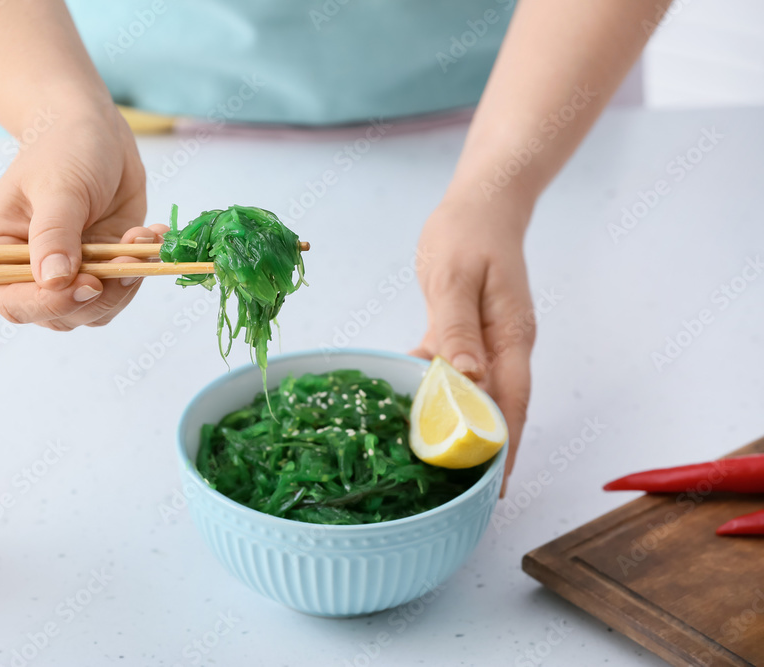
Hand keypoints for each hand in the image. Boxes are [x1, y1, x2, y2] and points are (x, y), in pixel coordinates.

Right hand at [0, 107, 159, 330]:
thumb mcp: (58, 187)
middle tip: (128, 258)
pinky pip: (119, 292)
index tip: (89, 285)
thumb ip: (54, 234)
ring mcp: (65, 275)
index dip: (51, 303)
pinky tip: (148, 236)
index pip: (13, 301)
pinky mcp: (98, 271)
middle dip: (99, 294)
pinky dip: (139, 271)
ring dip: (124, 284)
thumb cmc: (63, 150)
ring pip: (94, 312)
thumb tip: (55, 281)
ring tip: (139, 240)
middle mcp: (24, 273)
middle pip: (58, 314)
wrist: (96, 134)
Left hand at [411, 192, 535, 491]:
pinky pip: (453, 371)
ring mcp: (489, 342)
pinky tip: (408, 406)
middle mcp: (505, 346)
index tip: (494, 487)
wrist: (482, 203)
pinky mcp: (469, 334)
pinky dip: (434, 390)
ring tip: (434, 465)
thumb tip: (467, 379)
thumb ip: (457, 328)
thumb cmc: (468, 233)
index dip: (504, 448)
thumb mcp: (455, 277)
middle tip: (460, 492)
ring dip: (458, 426)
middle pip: (498, 409)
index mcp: (511, 337)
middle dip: (484, 451)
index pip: (511, 404)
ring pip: (475, 395)